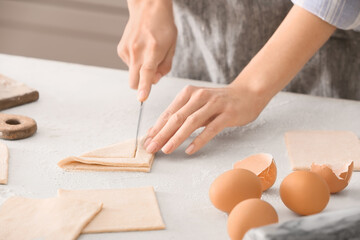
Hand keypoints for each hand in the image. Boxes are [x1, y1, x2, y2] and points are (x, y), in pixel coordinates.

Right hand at [118, 0, 176, 101]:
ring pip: (133, 73)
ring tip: (148, 52)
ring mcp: (127, 50)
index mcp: (153, 49)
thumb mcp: (172, 47)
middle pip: (134, 81)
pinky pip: (129, 65)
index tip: (142, 98)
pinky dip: (136, 62)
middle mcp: (137, 50)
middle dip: (141, 85)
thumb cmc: (163, 26)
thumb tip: (155, 81)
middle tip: (152, 73)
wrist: (147, 7)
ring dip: (141, 70)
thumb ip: (165, 67)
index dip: (144, 87)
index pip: (147, 72)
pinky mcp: (121, 49)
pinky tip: (141, 49)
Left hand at [144, 83, 268, 154]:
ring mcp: (214, 104)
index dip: (157, 127)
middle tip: (151, 148)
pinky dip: (199, 139)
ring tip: (167, 150)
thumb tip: (160, 131)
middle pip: (177, 117)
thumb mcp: (198, 105)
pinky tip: (190, 149)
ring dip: (177, 137)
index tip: (147, 140)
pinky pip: (211, 128)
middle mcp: (199, 96)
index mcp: (189, 93)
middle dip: (162, 134)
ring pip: (191, 122)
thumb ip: (182, 116)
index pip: (169, 113)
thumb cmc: (219, 102)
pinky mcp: (227, 113)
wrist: (247, 93)